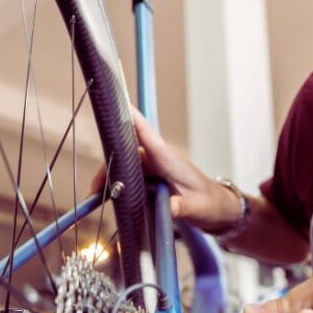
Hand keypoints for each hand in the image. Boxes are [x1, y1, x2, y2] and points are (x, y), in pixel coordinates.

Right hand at [87, 107, 242, 232]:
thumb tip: (169, 209)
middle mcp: (158, 159)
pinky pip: (129, 177)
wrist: (218, 209)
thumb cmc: (210, 204)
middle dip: (108, 167)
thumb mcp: (197, 208)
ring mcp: (154, 168)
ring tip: (95, 196)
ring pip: (124, 165)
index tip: (115, 103)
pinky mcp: (152, 178)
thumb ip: (182, 207)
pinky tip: (105, 198)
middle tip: (94, 190)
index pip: (145, 132)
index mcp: (168, 159)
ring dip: (109, 177)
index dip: (130, 117)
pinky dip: (116, 185)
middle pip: (126, 153)